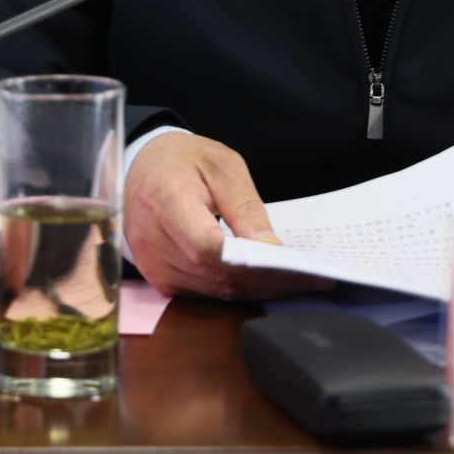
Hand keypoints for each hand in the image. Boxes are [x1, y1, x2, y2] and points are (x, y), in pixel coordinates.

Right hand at [123, 133, 331, 300]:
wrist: (143, 165)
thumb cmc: (184, 160)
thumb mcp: (223, 166)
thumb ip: (245, 208)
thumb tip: (272, 249)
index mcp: (166, 199)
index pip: (206, 246)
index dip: (250, 262)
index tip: (292, 265)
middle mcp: (151, 238)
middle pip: (214, 274)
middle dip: (265, 281)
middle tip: (311, 280)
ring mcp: (151, 263)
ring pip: (211, 290)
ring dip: (255, 291)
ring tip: (297, 284)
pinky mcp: (157, 277)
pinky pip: (202, 293)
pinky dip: (235, 290)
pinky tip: (263, 284)